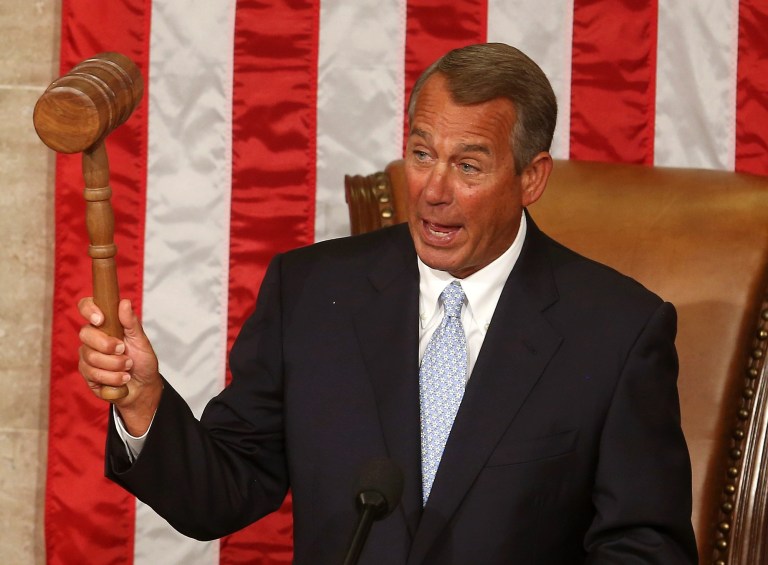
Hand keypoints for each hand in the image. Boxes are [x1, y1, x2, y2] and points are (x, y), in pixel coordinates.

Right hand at [78, 297, 161, 434]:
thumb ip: (131, 323)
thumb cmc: (142, 361)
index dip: (89, 310)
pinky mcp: (87, 375)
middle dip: (108, 345)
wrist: (144, 387)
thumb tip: (124, 302)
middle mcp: (92, 339)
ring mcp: (87, 357)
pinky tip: (122, 379)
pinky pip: (93, 374)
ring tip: (128, 367)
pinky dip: (113, 378)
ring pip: (91, 357)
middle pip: (85, 334)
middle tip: (123, 350)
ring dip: (116, 365)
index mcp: (105, 325)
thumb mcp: (141, 341)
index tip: (100, 319)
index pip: (87, 307)